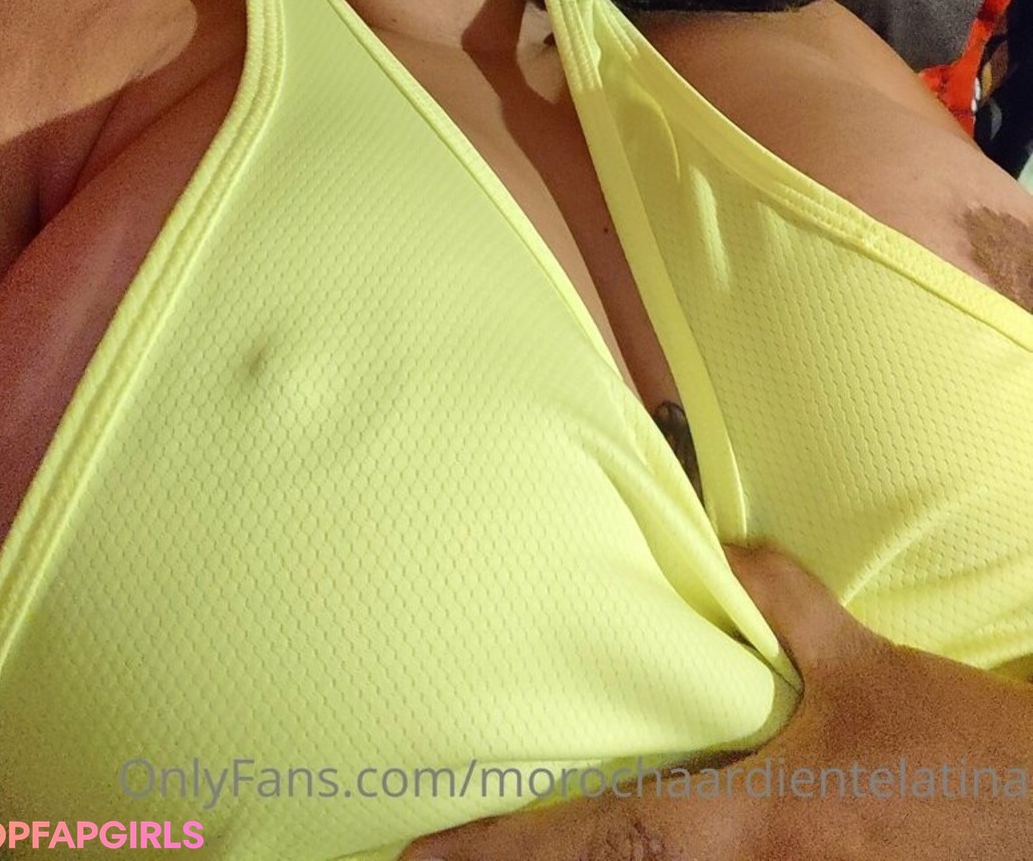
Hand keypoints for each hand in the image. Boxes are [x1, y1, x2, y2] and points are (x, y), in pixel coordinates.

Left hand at [399, 542, 1032, 859]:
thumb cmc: (952, 754)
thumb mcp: (868, 666)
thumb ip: (786, 604)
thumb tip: (725, 550)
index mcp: (748, 820)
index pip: (603, 837)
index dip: (508, 848)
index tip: (428, 852)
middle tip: (431, 856)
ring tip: (503, 844)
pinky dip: (643, 856)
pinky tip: (618, 836)